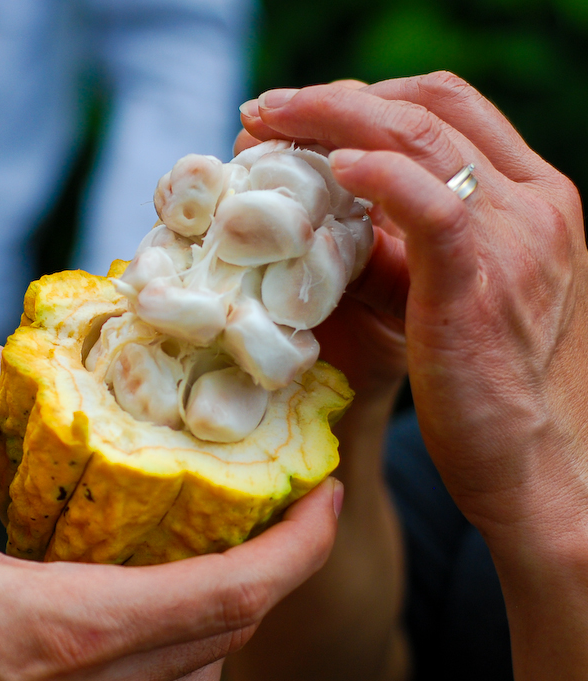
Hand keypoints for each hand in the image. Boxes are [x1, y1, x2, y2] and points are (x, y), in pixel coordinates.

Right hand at [0, 345, 340, 680]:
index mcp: (69, 629)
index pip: (230, 593)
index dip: (298, 546)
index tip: (324, 496)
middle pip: (229, 636)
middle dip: (272, 571)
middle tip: (276, 508)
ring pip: (197, 678)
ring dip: (224, 616)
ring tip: (217, 551)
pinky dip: (175, 654)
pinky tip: (144, 614)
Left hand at [240, 71, 587, 680]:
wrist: (531, 469)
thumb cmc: (477, 387)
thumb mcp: (438, 294)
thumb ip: (393, 245)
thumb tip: (313, 209)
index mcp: (531, 197)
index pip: (448, 106)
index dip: (364, 96)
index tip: (295, 114)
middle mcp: (533, 203)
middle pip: (427, 105)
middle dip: (331, 98)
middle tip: (262, 111)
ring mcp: (515, 238)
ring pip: (420, 136)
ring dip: (328, 121)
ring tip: (265, 129)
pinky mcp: (480, 284)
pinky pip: (432, 206)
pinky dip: (377, 175)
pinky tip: (329, 169)